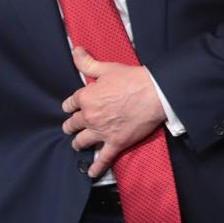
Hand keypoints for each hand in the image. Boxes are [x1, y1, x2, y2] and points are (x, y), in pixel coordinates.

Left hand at [61, 46, 165, 177]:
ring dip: (77, 143)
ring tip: (77, 144)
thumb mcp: (106, 68)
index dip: (70, 106)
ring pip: (81, 141)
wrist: (154, 94)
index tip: (70, 108)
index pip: (70, 104)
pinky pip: (102, 158)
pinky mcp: (116, 143)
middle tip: (70, 127)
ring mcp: (102, 131)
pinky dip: (96, 167)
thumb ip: (87, 62)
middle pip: (72, 124)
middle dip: (70, 126)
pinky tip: (90, 172)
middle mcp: (90, 116)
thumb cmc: (131, 79)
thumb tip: (75, 50)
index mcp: (86, 97)